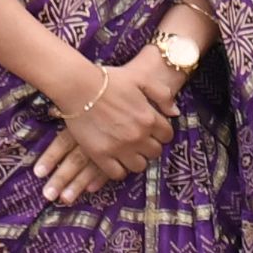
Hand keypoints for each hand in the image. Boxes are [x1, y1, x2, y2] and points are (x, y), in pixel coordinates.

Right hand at [35, 58, 174, 205]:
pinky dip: (119, 169)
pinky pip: (117, 173)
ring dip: (136, 159)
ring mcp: (119, 147)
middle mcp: (137, 136)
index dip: (161, 133)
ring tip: (128, 151)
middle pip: (155, 152)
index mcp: (149, 118)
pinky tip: (115, 159)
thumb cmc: (109, 80)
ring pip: (139, 166)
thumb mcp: (142, 79)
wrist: (78, 87)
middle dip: (150, 146)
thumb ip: (162, 95)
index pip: (167, 136)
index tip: (152, 130)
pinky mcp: (100, 155)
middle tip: (139, 140)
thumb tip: (175, 113)